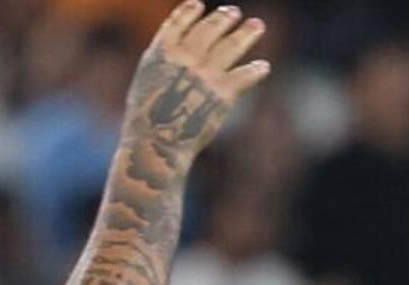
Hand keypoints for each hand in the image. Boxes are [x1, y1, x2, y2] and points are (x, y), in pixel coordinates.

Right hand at [121, 4, 272, 170]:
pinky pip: (246, 75)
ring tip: (256, 25)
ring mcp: (206, 74)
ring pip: (233, 45)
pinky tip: (263, 67)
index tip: (198, 5)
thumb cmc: (145, 121)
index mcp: (161, 53)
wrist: (155, 147)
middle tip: (233, 12)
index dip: (189, 11)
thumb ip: (162, 64)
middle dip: (223, 18)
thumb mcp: (145, 83)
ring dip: (246, 33)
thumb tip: (179, 51)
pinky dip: (256, 70)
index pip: (178, 21)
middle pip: (210, 29)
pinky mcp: (223, 93)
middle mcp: (186, 58)